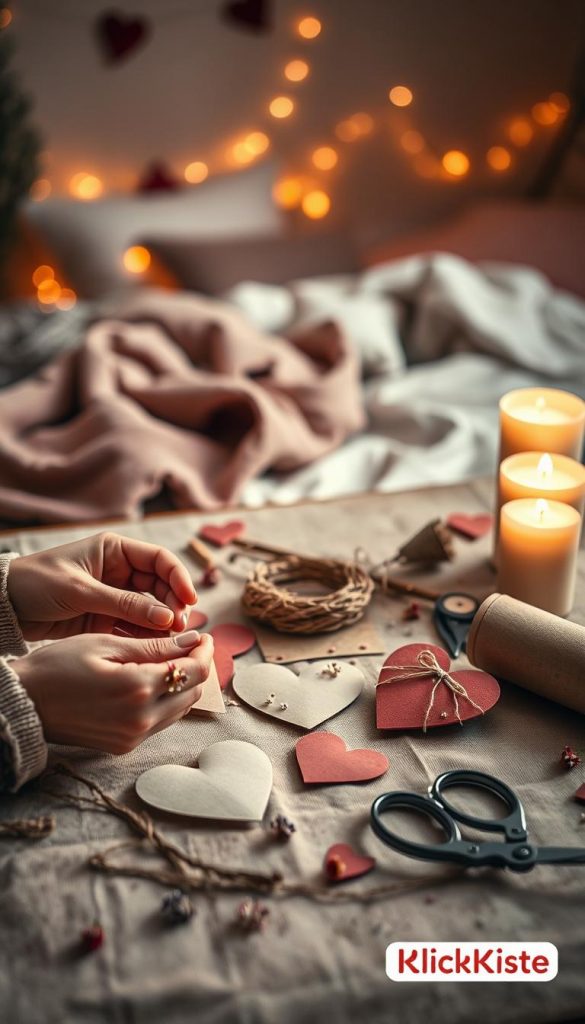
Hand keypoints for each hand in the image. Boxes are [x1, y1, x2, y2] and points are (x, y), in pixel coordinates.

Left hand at [7, 532, 197, 640]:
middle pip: (160, 586)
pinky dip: (144, 637)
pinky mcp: (104, 619)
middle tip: (180, 627)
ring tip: (171, 642)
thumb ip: (125, 604)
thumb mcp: (81, 591)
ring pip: (150, 609)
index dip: (179, 578)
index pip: (160, 560)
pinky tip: (152, 649)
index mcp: (115, 551)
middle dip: (173, 605)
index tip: (189, 600)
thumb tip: (167, 617)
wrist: (4, 606)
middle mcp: (119, 571)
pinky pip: (133, 627)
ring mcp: (113, 596)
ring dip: (162, 624)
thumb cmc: (37, 584)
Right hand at [12, 630, 212, 753]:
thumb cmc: (59, 666)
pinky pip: (161, 721)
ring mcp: (134, 737)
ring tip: (178, 660)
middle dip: (199, 667)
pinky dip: (168, 700)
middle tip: (194, 646)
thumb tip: (194, 641)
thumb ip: (155, 646)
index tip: (204, 635)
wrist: (25, 703)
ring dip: (186, 684)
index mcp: (138, 689)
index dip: (205, 651)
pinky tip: (158, 681)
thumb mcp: (107, 645)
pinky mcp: (125, 746)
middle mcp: (141, 719)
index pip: (194, 671)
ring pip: (181, 709)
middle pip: (193, 692)